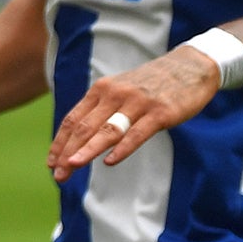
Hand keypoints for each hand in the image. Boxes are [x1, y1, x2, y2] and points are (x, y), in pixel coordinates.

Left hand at [47, 46, 218, 181]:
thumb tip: (79, 138)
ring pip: (107, 130)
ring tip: (72, 166)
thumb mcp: (121, 90)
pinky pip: (137, 133)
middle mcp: (115, 94)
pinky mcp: (161, 112)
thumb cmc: (152, 84)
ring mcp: (138, 103)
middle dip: (68, 152)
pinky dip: (122, 148)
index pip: (73, 120)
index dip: (60, 142)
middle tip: (58, 174)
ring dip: (87, 150)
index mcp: (101, 90)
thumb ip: (101, 110)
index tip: (51, 163)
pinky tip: (110, 161)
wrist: (191, 66)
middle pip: (85, 127)